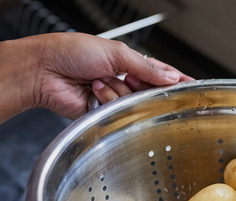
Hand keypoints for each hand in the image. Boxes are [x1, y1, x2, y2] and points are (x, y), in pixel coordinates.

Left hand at [25, 33, 192, 118]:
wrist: (44, 70)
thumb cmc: (71, 52)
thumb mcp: (115, 52)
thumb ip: (146, 67)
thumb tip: (169, 77)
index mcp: (126, 61)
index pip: (158, 72)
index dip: (174, 80)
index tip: (191, 87)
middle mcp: (120, 80)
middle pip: (147, 91)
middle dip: (139, 86)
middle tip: (129, 79)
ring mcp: (111, 97)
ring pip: (131, 102)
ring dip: (116, 91)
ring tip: (98, 80)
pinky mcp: (100, 113)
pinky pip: (115, 112)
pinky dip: (105, 100)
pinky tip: (93, 91)